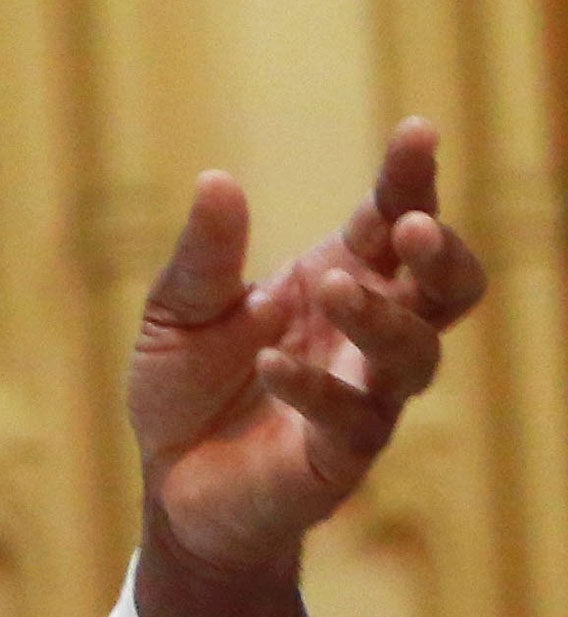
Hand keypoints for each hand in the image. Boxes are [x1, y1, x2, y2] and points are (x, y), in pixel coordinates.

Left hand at [129, 117, 486, 574]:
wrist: (169, 484)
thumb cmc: (186, 389)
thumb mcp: (176, 313)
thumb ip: (203, 256)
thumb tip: (216, 180)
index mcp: (338, 279)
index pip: (392, 222)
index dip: (410, 181)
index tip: (415, 133)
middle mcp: (365, 335)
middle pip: (447, 289)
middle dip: (441, 253)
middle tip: (409, 227)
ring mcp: (365, 396)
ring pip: (416, 354)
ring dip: (379, 315)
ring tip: (330, 285)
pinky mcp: (342, 456)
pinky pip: (356, 419)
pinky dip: (316, 387)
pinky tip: (271, 364)